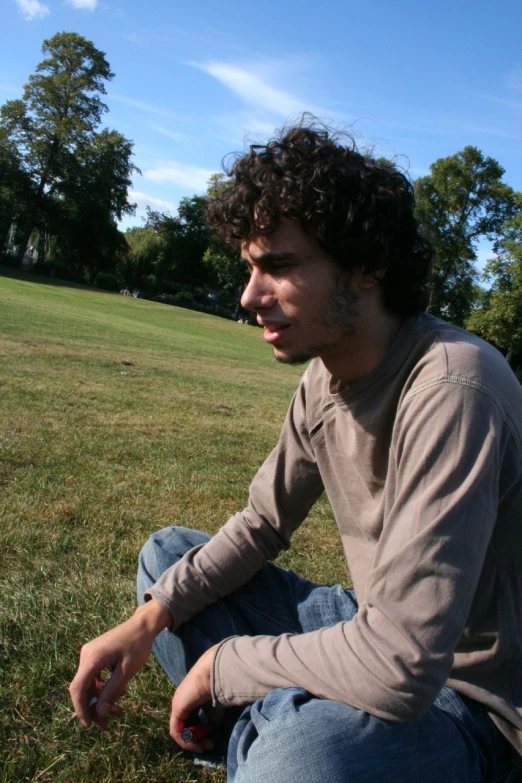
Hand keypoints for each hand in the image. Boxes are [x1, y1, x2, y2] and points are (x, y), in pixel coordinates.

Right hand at [69, 600, 170, 728]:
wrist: (143, 625)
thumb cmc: (137, 646)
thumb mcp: (127, 671)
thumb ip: (112, 691)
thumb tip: (100, 714)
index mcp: (92, 658)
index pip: (78, 689)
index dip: (81, 709)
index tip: (89, 725)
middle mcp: (86, 655)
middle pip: (83, 688)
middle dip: (94, 707)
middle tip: (107, 723)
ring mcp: (89, 654)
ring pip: (89, 684)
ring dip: (101, 699)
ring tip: (117, 710)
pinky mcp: (95, 655)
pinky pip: (94, 677)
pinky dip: (103, 688)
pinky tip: (118, 694)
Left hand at [169, 645, 218, 752]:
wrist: (214, 671)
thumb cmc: (218, 683)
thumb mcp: (216, 704)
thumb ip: (213, 716)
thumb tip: (212, 728)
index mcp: (190, 698)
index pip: (191, 720)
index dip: (200, 732)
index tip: (211, 739)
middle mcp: (181, 701)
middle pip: (185, 727)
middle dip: (197, 740)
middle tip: (209, 746)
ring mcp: (177, 704)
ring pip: (180, 731)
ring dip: (192, 742)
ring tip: (205, 746)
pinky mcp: (177, 708)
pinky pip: (176, 731)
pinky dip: (185, 740)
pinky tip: (197, 743)